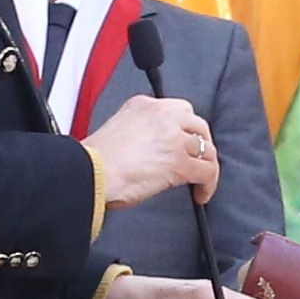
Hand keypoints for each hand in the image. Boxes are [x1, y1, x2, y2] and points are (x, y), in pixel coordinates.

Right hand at [86, 94, 218, 207]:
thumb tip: (152, 149)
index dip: (186, 130)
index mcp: (144, 105)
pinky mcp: (179, 162)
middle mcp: (162, 116)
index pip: (179, 110)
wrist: (91, 173)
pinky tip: (201, 193)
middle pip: (199, 126)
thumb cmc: (95, 160)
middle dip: (201, 146)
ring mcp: (173, 138)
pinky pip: (208, 171)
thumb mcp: (118, 128)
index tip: (184, 143)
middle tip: (197, 161)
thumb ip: (139, 130)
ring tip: (200, 182)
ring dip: (207, 167)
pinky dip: (208, 185)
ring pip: (207, 150)